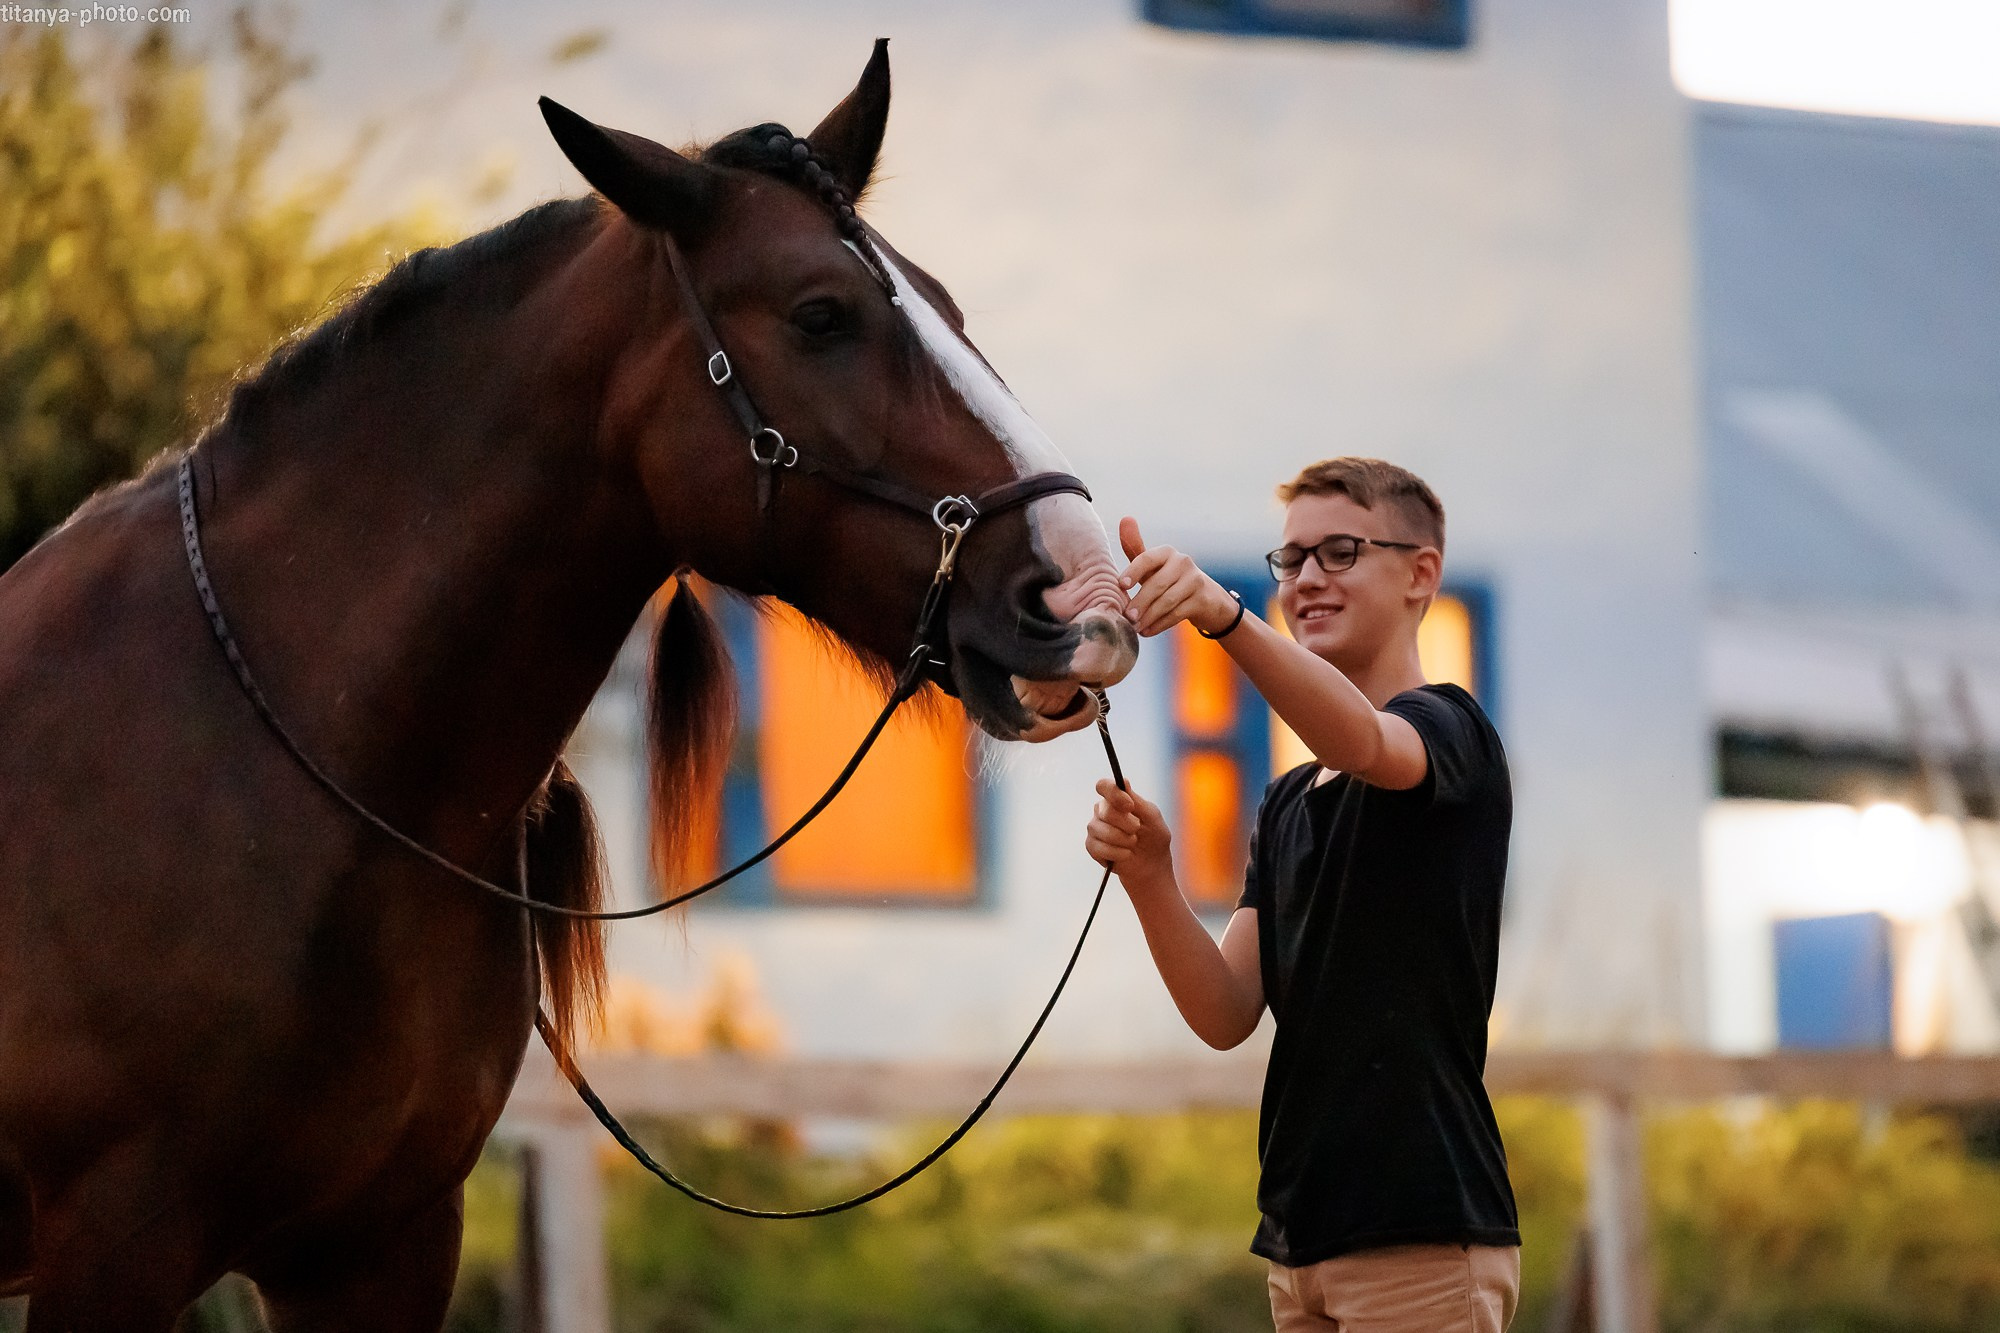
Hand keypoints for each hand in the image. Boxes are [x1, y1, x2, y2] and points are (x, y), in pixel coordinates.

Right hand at [1085, 777, 1173, 893]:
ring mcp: (1095, 828)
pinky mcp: (1091, 846)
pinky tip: (1126, 854)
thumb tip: (1123, 781)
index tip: (1129, 806)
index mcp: (1116, 798)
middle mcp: (1102, 810)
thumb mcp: (1152, 817)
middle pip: (1105, 811)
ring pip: (1101, 830)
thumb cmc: (1154, 837)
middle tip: (1137, 830)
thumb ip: (1137, 800)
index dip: (1114, 795)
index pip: (1104, 786)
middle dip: (1126, 824)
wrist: (1151, 865)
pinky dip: (1116, 853)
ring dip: (1123, 840)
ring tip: (1133, 844)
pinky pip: (1098, 847)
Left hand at [1118, 517, 1239, 637]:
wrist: (1206, 599)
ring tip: (1134, 626)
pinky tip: (1146, 631)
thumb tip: (1125, 518)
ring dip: (1148, 616)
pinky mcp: (1202, 600)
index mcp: (1167, 552)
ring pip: (1167, 601)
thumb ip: (1136, 547)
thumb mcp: (1153, 566)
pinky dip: (1159, 624)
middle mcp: (1183, 562)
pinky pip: (1177, 614)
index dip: (1133, 571)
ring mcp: (1195, 581)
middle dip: (1139, 602)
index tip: (1120, 585)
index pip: (1146, 558)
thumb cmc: (1170, 580)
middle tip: (1126, 616)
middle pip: (1156, 584)